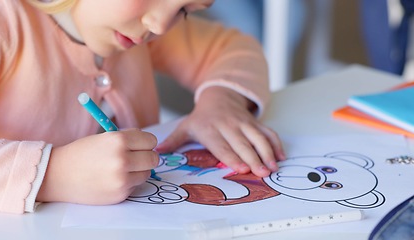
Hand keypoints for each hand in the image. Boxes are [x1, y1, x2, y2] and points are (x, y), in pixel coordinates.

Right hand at [37, 128, 158, 204]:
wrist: (59, 175)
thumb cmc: (81, 153)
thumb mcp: (104, 137)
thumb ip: (128, 138)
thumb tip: (150, 143)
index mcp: (118, 140)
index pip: (151, 140)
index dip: (146, 143)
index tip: (140, 145)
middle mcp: (122, 159)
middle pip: (153, 158)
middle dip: (146, 157)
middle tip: (135, 157)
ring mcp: (122, 179)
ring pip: (147, 173)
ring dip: (139, 171)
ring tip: (121, 168)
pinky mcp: (120, 194)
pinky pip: (135, 186)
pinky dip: (129, 182)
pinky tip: (112, 179)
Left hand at [155, 87, 284, 177]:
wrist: (219, 96)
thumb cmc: (202, 117)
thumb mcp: (186, 126)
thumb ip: (174, 141)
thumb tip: (157, 153)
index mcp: (210, 129)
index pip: (222, 146)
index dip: (232, 157)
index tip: (241, 168)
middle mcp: (228, 126)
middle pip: (243, 144)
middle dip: (254, 158)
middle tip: (262, 173)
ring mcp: (244, 123)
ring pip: (258, 137)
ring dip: (267, 152)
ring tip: (274, 167)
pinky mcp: (255, 122)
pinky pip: (268, 132)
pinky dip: (276, 143)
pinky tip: (281, 156)